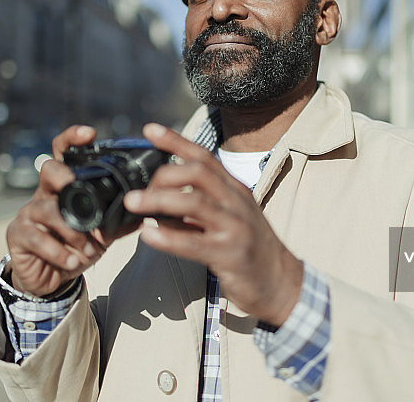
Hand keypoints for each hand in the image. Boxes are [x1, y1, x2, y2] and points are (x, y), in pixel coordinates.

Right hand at [5, 125, 108, 296]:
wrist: (52, 279)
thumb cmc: (75, 248)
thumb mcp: (102, 234)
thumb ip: (120, 221)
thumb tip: (144, 210)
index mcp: (65, 188)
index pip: (63, 154)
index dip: (73, 139)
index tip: (89, 133)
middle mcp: (45, 195)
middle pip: (49, 171)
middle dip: (64, 177)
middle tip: (75, 188)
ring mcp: (29, 214)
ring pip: (46, 209)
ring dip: (71, 230)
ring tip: (88, 247)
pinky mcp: (18, 235)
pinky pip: (37, 238)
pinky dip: (59, 251)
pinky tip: (72, 259)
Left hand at [124, 123, 303, 325]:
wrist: (281, 282)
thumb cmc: (248, 248)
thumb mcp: (227, 217)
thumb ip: (197, 205)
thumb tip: (155, 201)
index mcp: (234, 189)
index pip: (204, 157)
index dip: (176, 142)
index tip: (149, 131)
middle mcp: (236, 202)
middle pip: (199, 173)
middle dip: (164, 173)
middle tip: (136, 186)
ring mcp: (235, 227)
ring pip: (195, 203)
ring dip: (159, 199)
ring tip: (133, 202)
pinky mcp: (230, 255)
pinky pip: (194, 244)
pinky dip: (168, 238)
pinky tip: (148, 236)